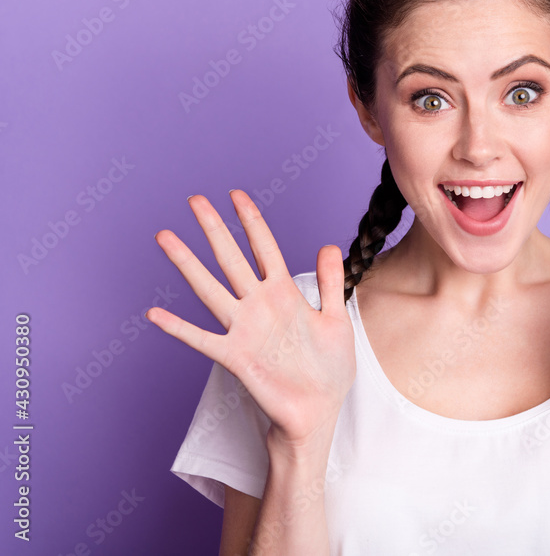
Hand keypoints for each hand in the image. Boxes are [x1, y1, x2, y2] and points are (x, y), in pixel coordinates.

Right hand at [146, 190, 355, 449]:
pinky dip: (179, 328)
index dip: (251, 221)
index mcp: (285, 294)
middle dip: (215, 229)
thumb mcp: (336, 319)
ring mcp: (245, 329)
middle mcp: (260, 306)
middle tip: (194, 200)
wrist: (319, 412)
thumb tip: (329, 244)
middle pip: (232, 259)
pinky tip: (155, 315)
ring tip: (166, 238)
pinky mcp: (236, 357)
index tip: (236, 194)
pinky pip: (202, 339)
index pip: (265, 248)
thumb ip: (330, 283)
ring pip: (211, 289)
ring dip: (188, 264)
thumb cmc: (329, 369)